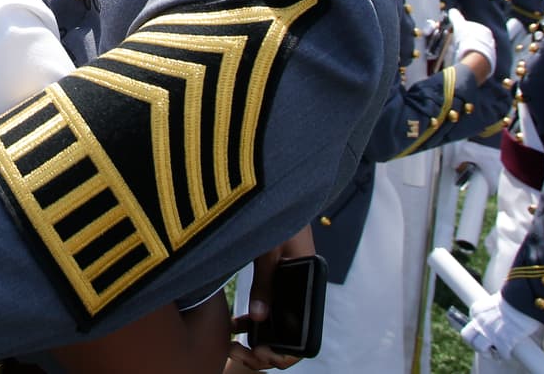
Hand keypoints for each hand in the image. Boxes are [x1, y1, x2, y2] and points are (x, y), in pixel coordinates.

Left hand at [227, 228, 313, 369]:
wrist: (279, 192)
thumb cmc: (280, 216)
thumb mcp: (269, 251)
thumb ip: (265, 284)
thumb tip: (258, 318)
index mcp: (310, 284)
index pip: (304, 334)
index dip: (283, 351)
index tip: (257, 350)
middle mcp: (303, 289)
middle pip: (289, 336)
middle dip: (264, 350)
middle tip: (237, 351)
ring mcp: (290, 287)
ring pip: (277, 326)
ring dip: (258, 337)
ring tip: (233, 343)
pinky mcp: (278, 281)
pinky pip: (270, 311)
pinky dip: (254, 321)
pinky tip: (236, 323)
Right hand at [448, 8, 495, 77]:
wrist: (475, 60)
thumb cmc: (468, 41)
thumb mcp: (459, 25)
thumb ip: (456, 17)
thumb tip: (452, 11)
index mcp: (485, 31)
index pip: (471, 28)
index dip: (461, 31)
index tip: (455, 34)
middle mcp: (490, 41)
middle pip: (473, 39)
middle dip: (465, 41)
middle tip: (455, 44)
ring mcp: (489, 54)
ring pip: (475, 50)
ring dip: (467, 51)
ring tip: (458, 54)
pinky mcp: (487, 65)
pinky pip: (476, 60)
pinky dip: (470, 60)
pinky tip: (463, 60)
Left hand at [459, 292, 540, 359]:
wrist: (523, 298)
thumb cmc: (515, 297)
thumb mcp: (497, 302)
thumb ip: (492, 312)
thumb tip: (497, 320)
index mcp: (476, 310)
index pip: (469, 325)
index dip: (478, 332)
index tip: (486, 335)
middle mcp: (479, 321)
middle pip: (467, 337)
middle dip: (476, 344)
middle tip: (487, 347)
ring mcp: (489, 332)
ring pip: (479, 348)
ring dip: (488, 353)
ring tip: (497, 352)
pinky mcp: (502, 341)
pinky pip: (501, 354)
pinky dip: (506, 355)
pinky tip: (510, 352)